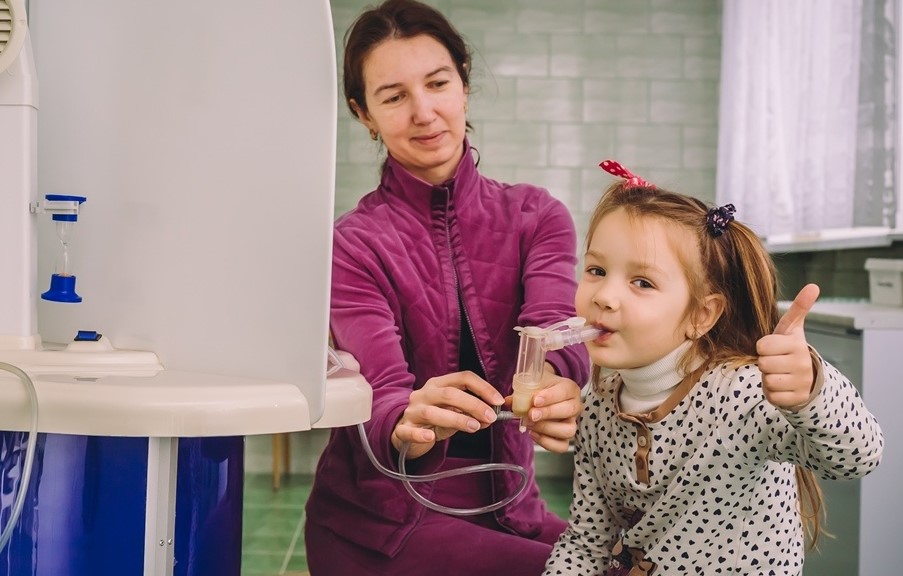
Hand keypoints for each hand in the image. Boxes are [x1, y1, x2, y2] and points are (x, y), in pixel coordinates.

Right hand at [391, 371, 503, 458]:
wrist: (404, 431)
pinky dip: (420, 434)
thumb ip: (473, 413)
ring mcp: (412, 411)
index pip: (463, 378)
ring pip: (432, 412)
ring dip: (456, 419)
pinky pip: (409, 431)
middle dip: (473, 404)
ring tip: (474, 427)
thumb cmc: (433, 420)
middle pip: (449, 393)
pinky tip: (430, 437)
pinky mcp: (402, 430)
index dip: (483, 387)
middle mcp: (424, 394)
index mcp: (439, 384)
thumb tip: (494, 415)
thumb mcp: (454, 412)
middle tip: (490, 417)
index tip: (498, 401)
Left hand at [521, 365, 581, 452]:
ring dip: (547, 428)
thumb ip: (522, 391)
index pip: (565, 391)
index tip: (535, 401)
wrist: (545, 395)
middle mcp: (575, 405)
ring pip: (568, 430)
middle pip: (569, 411)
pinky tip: (534, 434)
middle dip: (548, 413)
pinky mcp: (566, 437)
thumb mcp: (533, 384)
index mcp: (569, 388)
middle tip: (531, 414)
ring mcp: (572, 422)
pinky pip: (562, 446)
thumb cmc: (541, 388)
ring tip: (531, 424)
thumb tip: (509, 401)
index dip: (550, 397)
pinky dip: (546, 442)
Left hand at [756, 283, 819, 408]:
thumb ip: (799, 307)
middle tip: (776, 361)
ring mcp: (801, 382)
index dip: (763, 347)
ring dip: (768, 378)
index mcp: (797, 345)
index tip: (773, 347)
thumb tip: (814, 286)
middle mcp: (802, 364)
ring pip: (767, 381)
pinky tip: (782, 386)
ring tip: (779, 373)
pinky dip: (773, 392)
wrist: (807, 376)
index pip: (762, 346)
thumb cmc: (790, 348)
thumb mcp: (793, 328)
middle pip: (763, 364)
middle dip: (765, 363)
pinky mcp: (797, 399)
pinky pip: (772, 396)